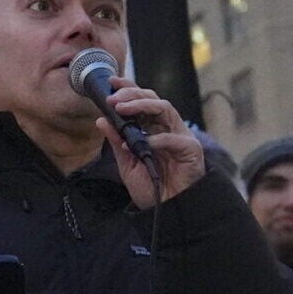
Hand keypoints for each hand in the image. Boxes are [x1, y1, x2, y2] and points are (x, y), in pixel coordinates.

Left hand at [97, 80, 205, 206]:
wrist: (167, 210)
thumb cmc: (151, 187)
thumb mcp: (127, 164)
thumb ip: (117, 142)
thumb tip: (101, 120)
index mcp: (153, 129)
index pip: (142, 102)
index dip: (128, 89)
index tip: (110, 83)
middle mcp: (167, 128)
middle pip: (153, 99)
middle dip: (132, 94)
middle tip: (113, 98)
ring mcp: (180, 136)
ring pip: (165, 108)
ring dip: (142, 105)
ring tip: (123, 109)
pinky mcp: (190, 149)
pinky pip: (174, 137)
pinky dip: (157, 139)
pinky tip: (143, 144)